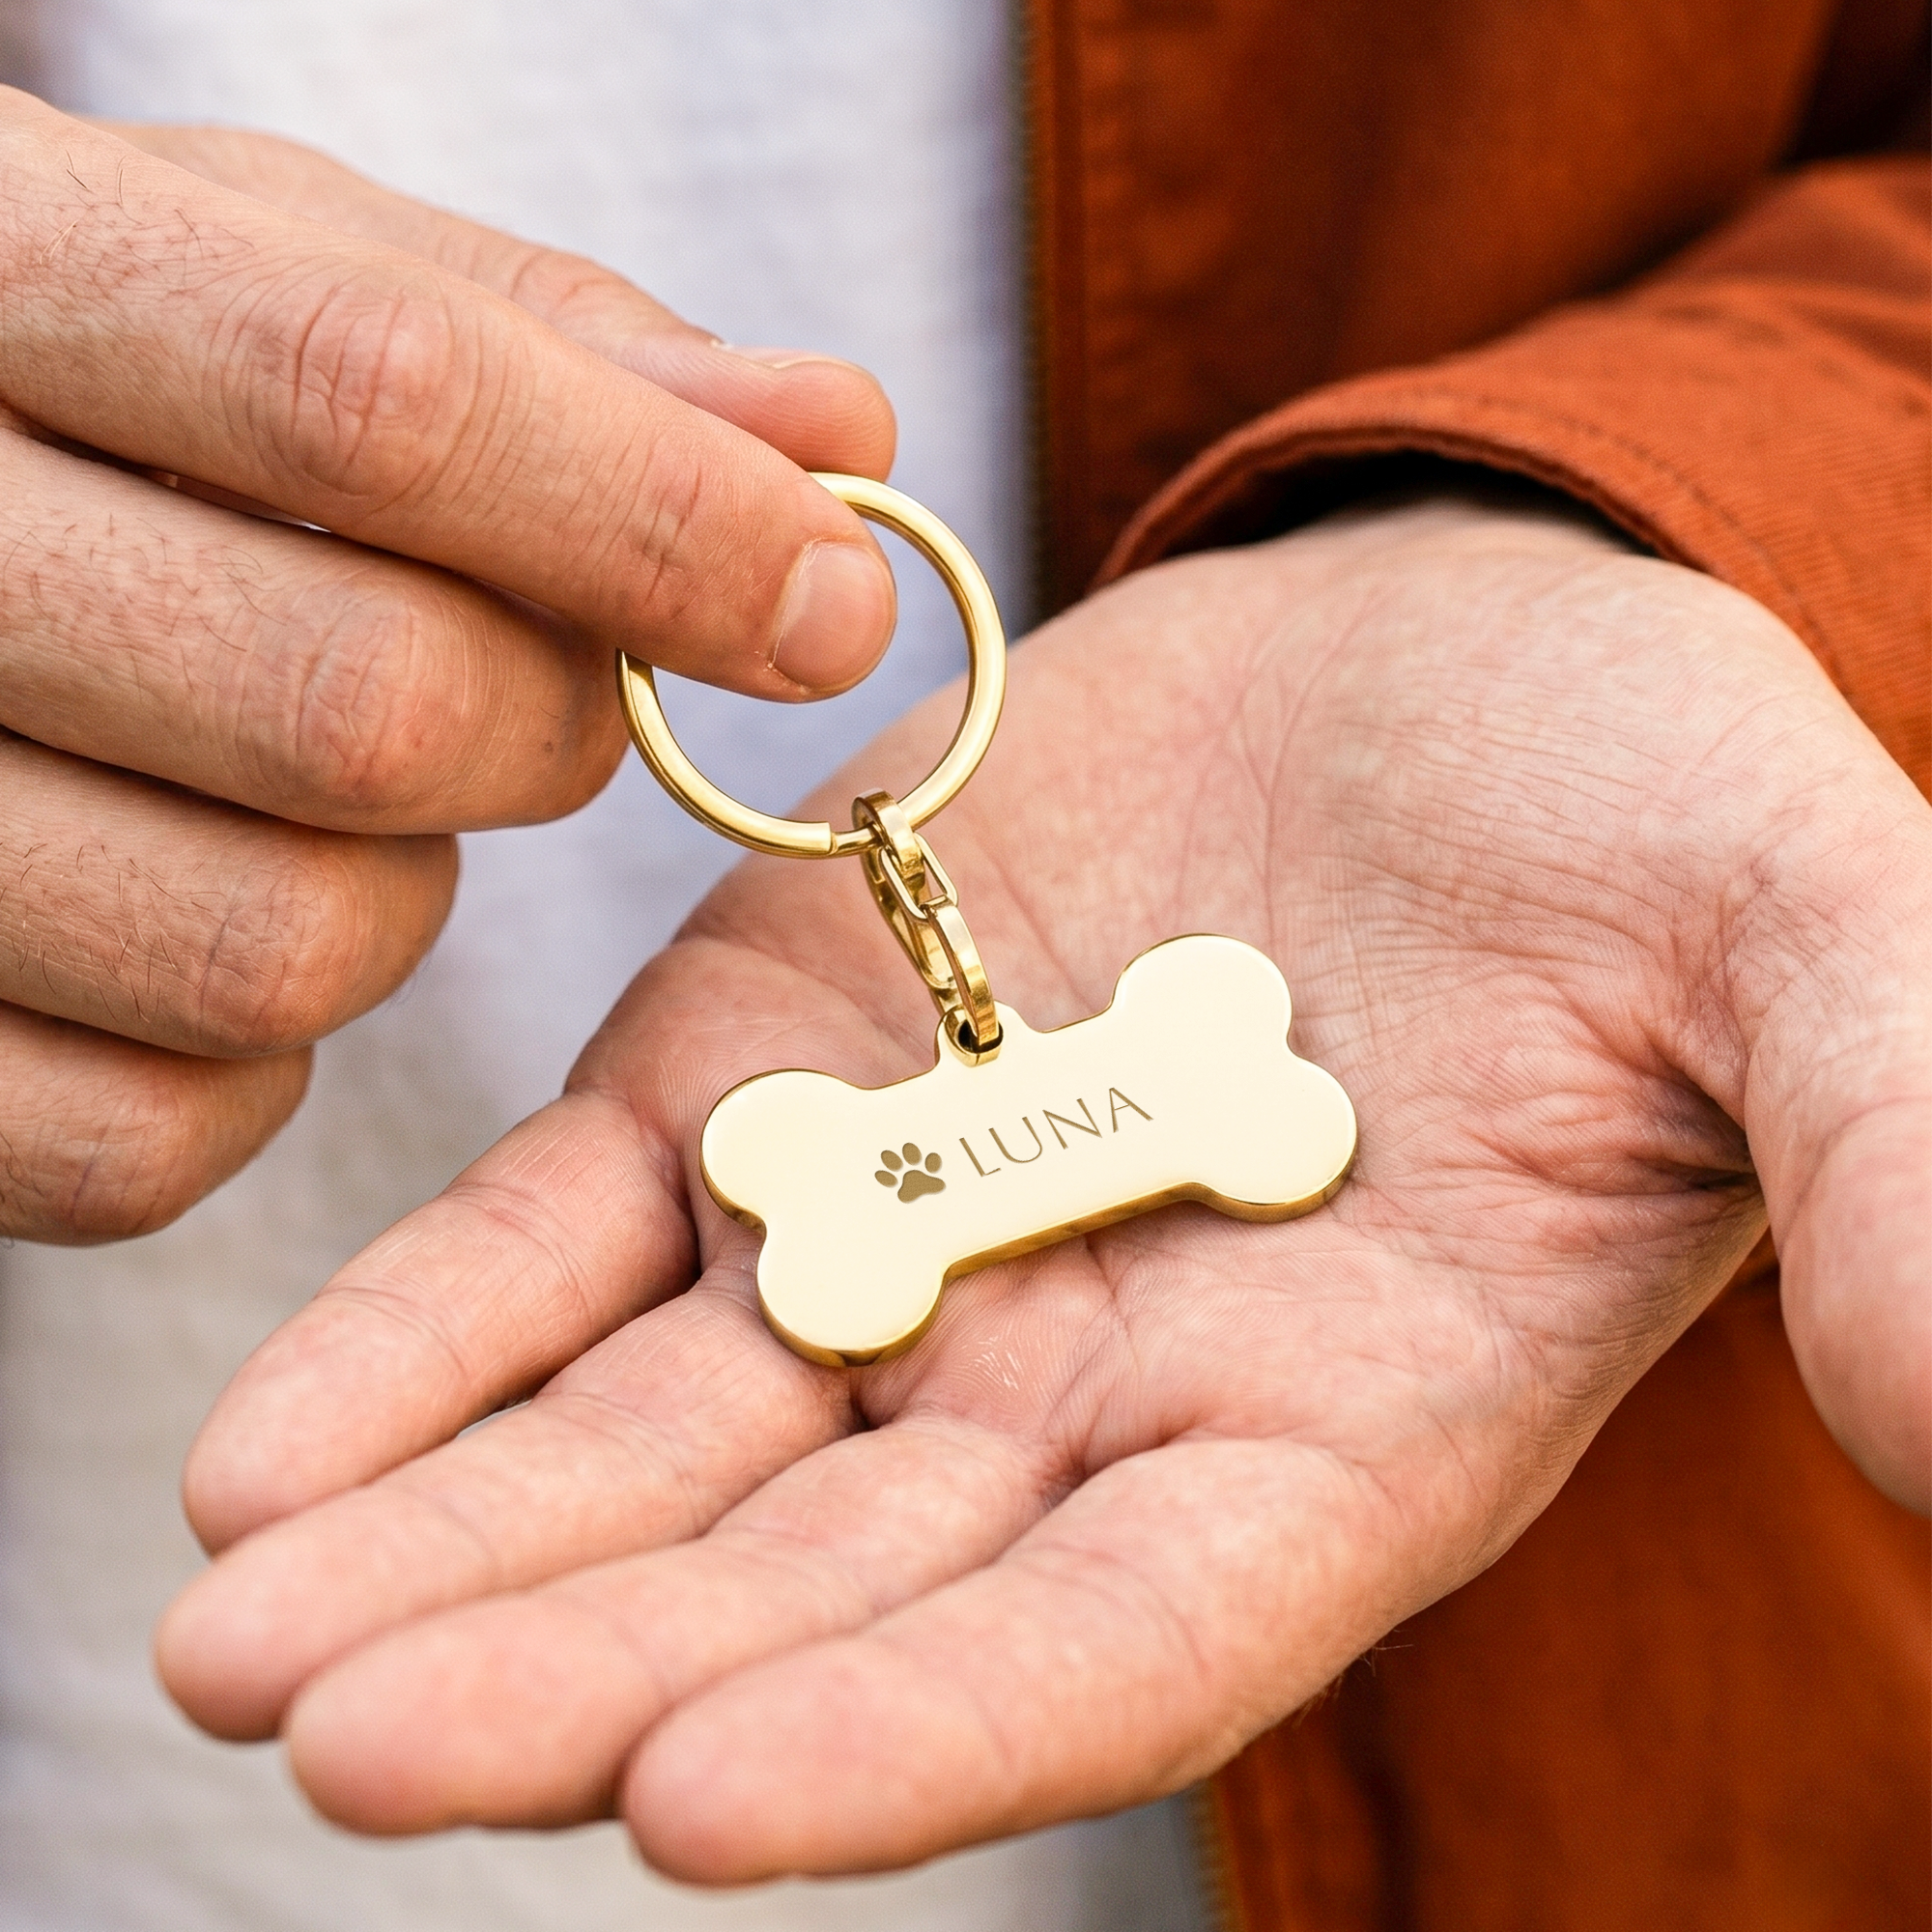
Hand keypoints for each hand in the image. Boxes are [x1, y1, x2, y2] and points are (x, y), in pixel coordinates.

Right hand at [0, 95, 894, 1239]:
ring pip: (285, 953)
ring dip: (403, 898)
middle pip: (369, 711)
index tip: (830, 597)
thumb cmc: (90, 371)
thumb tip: (837, 428)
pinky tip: (231, 909)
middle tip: (544, 689)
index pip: (385, 403)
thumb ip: (553, 347)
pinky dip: (258, 1067)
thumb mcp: (281, 271)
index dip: (661, 519)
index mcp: (5, 278)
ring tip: (333, 792)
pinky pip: (159, 1133)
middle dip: (548, 730)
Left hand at [157, 498, 1931, 1877]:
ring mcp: (903, 1233)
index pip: (1113, 1635)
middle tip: (337, 1748)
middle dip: (586, 1674)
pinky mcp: (769, 1080)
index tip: (697, 1810)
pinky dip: (435, 1336)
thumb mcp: (1800, 943)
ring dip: (453, 1541)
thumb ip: (1883, 1159)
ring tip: (240, 1635)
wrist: (1439, 648)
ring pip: (654, 1439)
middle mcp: (1084, 1379)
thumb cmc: (1642, 801)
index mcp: (1325, 1419)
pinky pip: (576, 1240)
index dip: (927, 1733)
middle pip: (822, 1584)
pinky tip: (272, 1447)